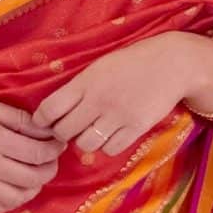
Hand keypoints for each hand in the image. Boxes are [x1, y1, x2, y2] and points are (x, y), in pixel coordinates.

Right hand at [0, 90, 65, 212]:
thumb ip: (18, 119)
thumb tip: (45, 129)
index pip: (37, 153)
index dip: (54, 149)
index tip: (58, 142)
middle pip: (33, 178)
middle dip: (49, 169)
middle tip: (50, 159)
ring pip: (19, 197)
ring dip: (34, 187)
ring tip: (35, 174)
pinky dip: (14, 201)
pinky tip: (16, 187)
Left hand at [29, 33, 206, 158]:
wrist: (171, 64)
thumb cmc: (131, 63)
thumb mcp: (100, 67)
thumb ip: (79, 87)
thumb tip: (55, 112)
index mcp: (85, 81)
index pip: (49, 109)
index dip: (41, 120)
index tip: (44, 122)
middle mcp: (98, 100)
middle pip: (64, 131)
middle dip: (61, 133)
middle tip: (68, 129)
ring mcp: (118, 116)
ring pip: (85, 144)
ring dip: (84, 141)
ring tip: (90, 132)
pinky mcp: (136, 128)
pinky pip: (110, 149)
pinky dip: (106, 146)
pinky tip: (110, 136)